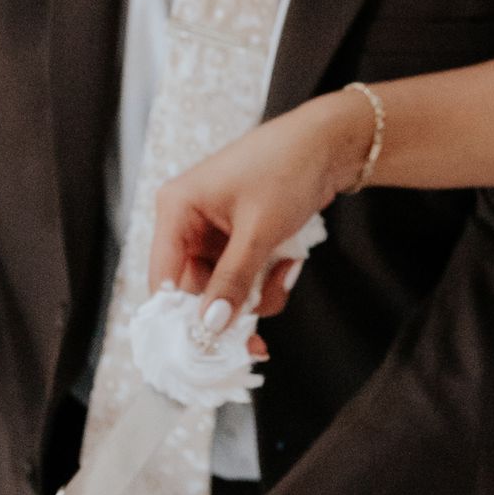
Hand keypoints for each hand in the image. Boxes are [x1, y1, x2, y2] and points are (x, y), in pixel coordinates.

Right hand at [149, 88, 375, 318]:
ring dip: (256, 294)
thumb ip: (232, 281)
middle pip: (194, 291)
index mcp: (177, 209)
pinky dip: (266, 280)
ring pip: (223, 289)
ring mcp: (215, 232)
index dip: (179, 318)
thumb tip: (208, 327)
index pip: (162, 279)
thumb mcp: (258, 231)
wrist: (331, 144)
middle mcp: (189, 222)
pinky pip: (243, 277)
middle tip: (258, 337)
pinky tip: (290, 262)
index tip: (206, 350)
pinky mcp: (239, 238)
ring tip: (285, 270)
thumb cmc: (286, 169)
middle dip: (231, 309)